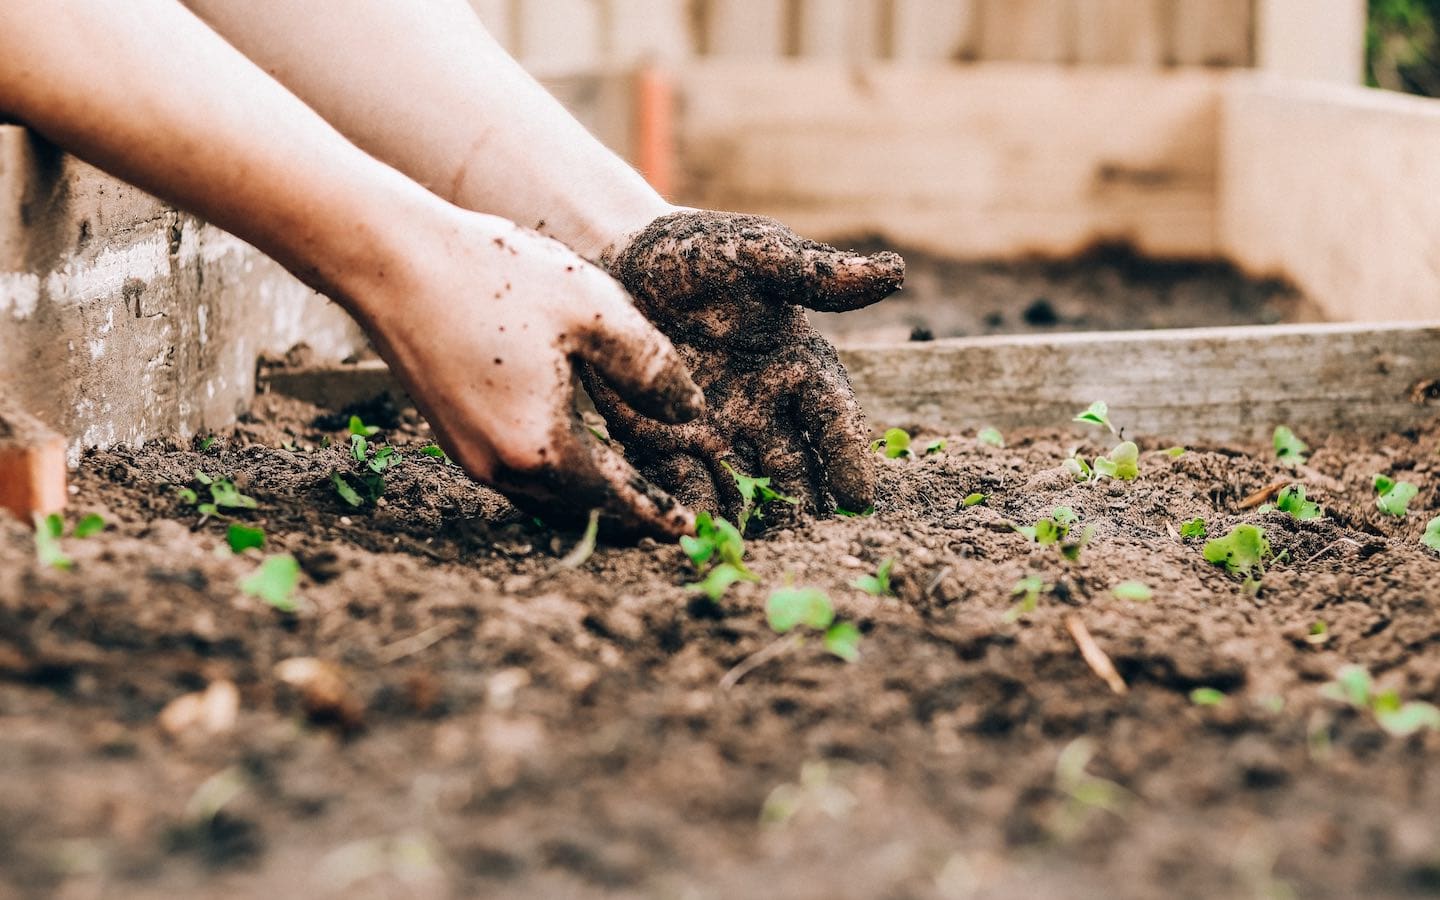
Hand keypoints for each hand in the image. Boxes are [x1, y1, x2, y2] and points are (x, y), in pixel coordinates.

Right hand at [355, 211, 703, 537]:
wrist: (392, 260)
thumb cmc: (496, 277)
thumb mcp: (595, 311)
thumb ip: (651, 369)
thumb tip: (691, 414)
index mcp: (541, 447)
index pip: (615, 499)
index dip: (656, 513)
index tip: (688, 530)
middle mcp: (500, 467)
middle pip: (578, 509)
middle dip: (624, 516)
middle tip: (666, 519)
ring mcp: (468, 454)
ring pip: (544, 497)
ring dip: (588, 499)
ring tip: (628, 492)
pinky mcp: (451, 433)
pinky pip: (517, 473)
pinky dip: (555, 476)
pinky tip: (574, 454)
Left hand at [584, 210, 904, 522]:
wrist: (618, 259)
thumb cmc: (697, 252)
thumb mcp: (755, 254)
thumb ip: (815, 273)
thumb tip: (894, 272)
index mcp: (798, 366)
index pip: (833, 418)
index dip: (847, 456)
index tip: (859, 497)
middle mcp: (765, 409)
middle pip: (794, 467)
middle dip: (803, 505)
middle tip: (810, 542)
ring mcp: (716, 431)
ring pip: (744, 487)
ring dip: (752, 519)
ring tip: (755, 552)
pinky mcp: (665, 443)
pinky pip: (683, 484)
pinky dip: (692, 510)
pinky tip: (694, 535)